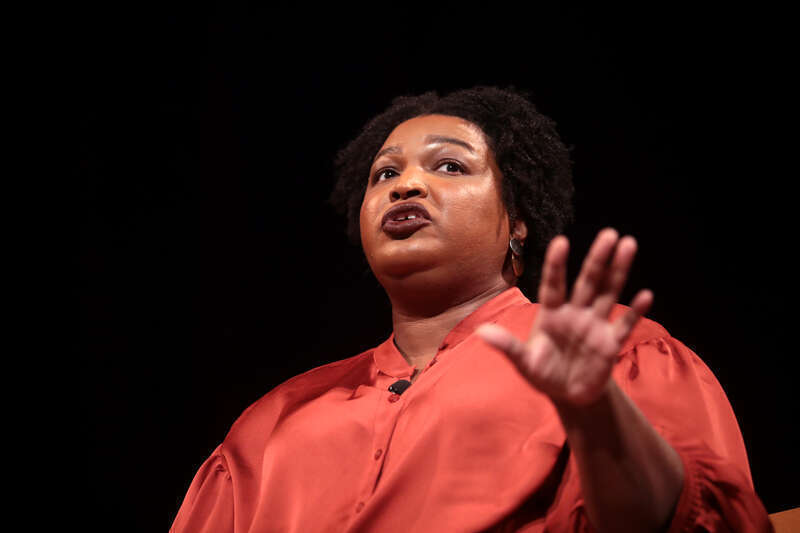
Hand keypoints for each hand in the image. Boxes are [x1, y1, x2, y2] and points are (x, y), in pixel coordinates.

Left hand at [476, 228, 652, 407]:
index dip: (557, 265)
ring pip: (608, 293)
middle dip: (598, 259)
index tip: (561, 242)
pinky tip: (646, 295)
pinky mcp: (610, 343)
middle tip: (610, 234)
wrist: (568, 396)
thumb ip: (507, 347)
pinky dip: (635, 312)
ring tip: (628, 245)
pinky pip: (625, 324)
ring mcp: (595, 325)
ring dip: (618, 271)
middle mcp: (575, 313)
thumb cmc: (542, 374)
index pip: (554, 285)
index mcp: (551, 314)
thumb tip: (482, 333)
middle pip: (588, 281)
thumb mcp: (523, 363)